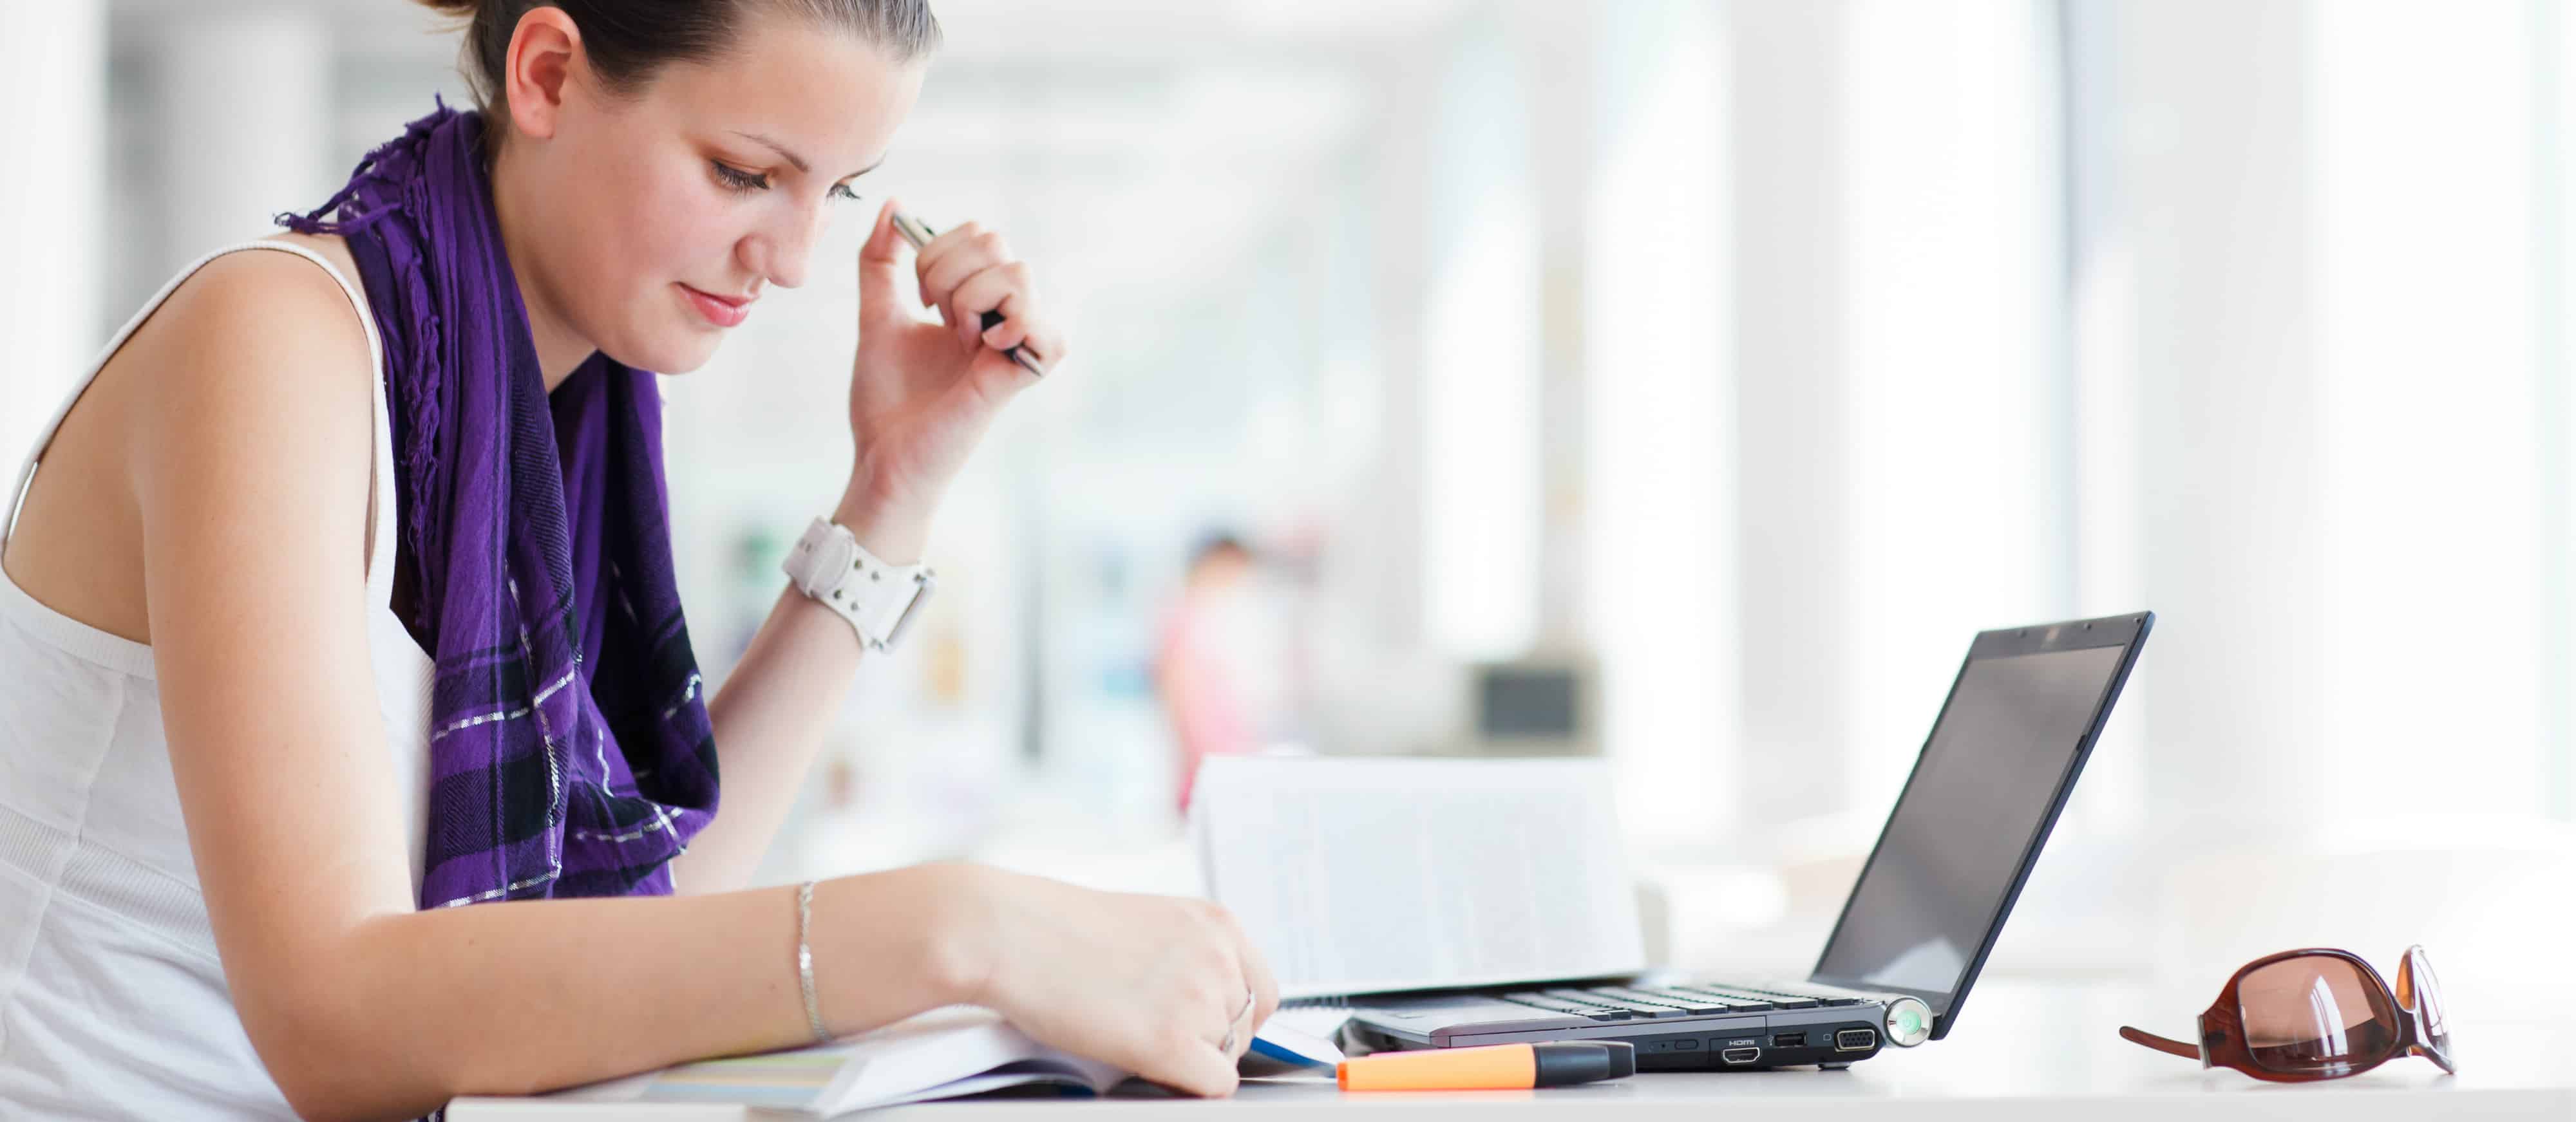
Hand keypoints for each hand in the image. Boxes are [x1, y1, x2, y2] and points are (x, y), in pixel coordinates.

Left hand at [844, 197, 1066, 555]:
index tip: (918, 297)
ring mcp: (1016, 347)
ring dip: (968, 297)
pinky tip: (984, 347)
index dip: (938, 250)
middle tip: (934, 316)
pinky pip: (1050, 334)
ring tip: (956, 337)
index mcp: (977, 303)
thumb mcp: (876, 316)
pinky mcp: (1020, 378)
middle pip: (998, 243)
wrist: (882, 456)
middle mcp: (1003, 320)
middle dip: (946, 269)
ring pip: (1018, 274)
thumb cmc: (885, 400)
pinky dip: (1014, 327)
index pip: (981, 236)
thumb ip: (880, 262)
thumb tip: (892, 205)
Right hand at [947, 865, 1280, 1096]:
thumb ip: (1190, 956)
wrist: (1009, 933)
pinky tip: (1148, 1064)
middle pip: (1245, 1028)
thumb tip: (1210, 1004)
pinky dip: (1187, 1085)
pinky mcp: (1172, 1041)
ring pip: (1226, 1057)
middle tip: (1153, 1030)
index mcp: (1216, 924)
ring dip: (1188, 1058)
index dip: (1231, 1016)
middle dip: (1207, 1039)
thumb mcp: (1149, 923)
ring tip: (1133, 1035)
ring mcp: (1198, 999)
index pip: (1262, 991)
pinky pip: (1215, 1085)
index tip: (1202, 1025)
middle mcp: (1218, 957)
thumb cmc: (1059, 930)